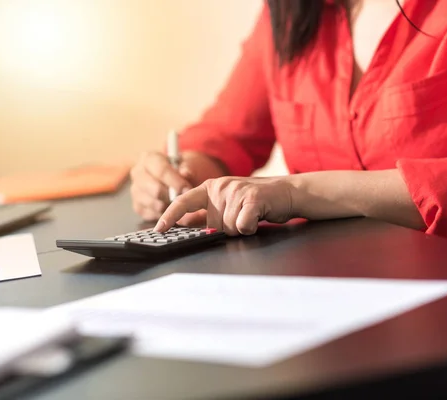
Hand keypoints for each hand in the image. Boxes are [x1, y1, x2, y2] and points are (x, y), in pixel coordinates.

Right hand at [130, 151, 226, 221]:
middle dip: (173, 196)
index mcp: (148, 158)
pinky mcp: (137, 207)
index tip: (187, 189)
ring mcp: (135, 191)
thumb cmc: (181, 168)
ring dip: (170, 206)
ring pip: (155, 204)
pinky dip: (164, 214)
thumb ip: (188, 167)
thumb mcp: (188, 163)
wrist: (175, 176)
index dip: (175, 182)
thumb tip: (186, 173)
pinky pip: (153, 215)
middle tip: (186, 198)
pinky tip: (171, 206)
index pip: (161, 171)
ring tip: (179, 201)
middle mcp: (137, 173)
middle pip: (156, 190)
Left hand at [154, 176, 294, 235]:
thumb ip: (207, 213)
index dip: (170, 216)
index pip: (184, 201)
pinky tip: (257, 217)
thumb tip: (185, 224)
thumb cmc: (257, 201)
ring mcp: (236, 191)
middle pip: (213, 225)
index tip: (159, 229)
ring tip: (251, 215)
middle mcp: (221, 187)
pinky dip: (250, 227)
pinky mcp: (251, 198)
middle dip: (227, 228)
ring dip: (241, 228)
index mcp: (211, 187)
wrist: (287, 192)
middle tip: (242, 217)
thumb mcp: (227, 203)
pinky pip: (242, 226)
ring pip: (229, 228)